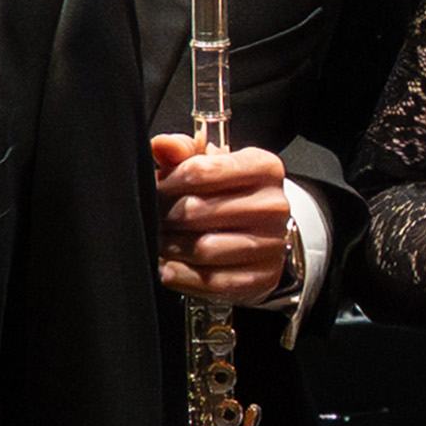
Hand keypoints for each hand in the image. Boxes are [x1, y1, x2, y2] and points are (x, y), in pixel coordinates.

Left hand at [151, 126, 305, 311]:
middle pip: (197, 210)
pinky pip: (212, 280)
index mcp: (264, 168)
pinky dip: (181, 275)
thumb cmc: (230, 193)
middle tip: (151, 217)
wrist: (263, 232)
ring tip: (160, 240)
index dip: (168, 181)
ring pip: (202, 248)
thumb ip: (183, 151)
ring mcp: (271, 244)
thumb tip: (161, 145)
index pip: (201, 171)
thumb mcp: (212, 164)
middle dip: (165, 215)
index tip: (156, 187)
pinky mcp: (262, 277)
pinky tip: (167, 266)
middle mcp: (273, 205)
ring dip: (170, 246)